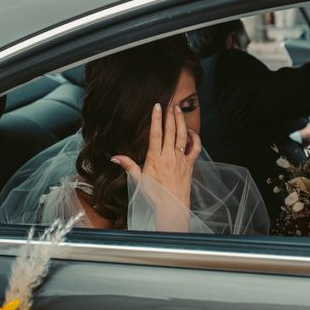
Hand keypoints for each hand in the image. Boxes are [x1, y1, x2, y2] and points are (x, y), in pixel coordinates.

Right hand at [111, 103, 200, 230]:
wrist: (172, 207)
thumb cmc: (154, 195)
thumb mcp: (138, 180)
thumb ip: (128, 166)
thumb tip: (114, 157)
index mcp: (155, 158)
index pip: (155, 134)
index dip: (156, 118)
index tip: (157, 106)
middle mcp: (169, 157)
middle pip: (170, 131)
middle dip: (170, 115)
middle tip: (170, 103)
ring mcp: (181, 160)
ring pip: (183, 136)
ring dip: (181, 121)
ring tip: (178, 110)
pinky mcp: (189, 165)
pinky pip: (195, 149)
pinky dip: (195, 138)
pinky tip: (191, 131)